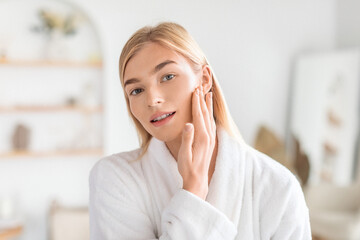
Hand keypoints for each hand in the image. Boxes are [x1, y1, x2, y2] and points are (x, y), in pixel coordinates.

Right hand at [177, 85, 215, 199]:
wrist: (197, 181)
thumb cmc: (188, 169)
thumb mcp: (184, 155)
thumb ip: (187, 139)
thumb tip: (188, 124)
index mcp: (201, 137)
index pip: (199, 115)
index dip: (196, 102)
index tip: (195, 90)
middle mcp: (208, 136)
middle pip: (205, 114)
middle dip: (202, 100)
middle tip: (200, 87)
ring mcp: (210, 140)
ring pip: (209, 118)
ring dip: (208, 106)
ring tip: (208, 95)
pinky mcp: (210, 143)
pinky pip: (211, 125)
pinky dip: (209, 115)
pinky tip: (208, 113)